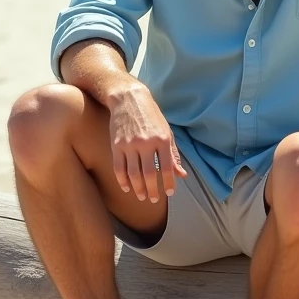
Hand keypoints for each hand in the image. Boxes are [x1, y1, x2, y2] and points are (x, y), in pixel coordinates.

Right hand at [106, 82, 186, 202]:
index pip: (166, 167)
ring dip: (138, 188)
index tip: (169, 193)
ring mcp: (130, 144)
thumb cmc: (151, 116)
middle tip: (153, 199)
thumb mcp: (167, 131)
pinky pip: (119, 168)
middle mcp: (146, 142)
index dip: (168, 183)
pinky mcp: (116, 145)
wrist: (129, 98)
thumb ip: (173, 154)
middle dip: (152, 190)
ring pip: (133, 174)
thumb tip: (181, 175)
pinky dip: (122, 180)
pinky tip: (127, 187)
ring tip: (141, 196)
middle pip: (149, 174)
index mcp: (162, 139)